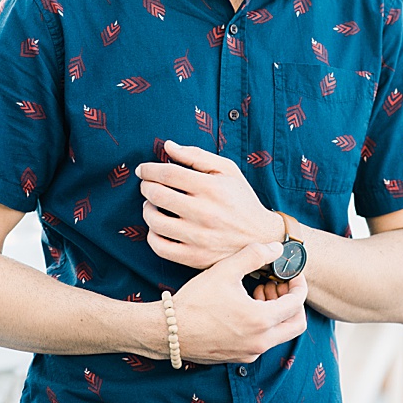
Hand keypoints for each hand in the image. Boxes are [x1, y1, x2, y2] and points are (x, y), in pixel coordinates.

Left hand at [137, 140, 279, 269]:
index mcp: (212, 188)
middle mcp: (204, 212)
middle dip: (146, 186)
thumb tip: (167, 146)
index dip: (149, 169)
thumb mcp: (227, 170)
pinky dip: (152, 235)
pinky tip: (158, 227)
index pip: (169, 173)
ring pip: (154, 221)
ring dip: (147, 209)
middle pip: (157, 195)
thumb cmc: (241, 199)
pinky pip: (159, 247)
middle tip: (147, 185)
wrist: (260, 235)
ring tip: (153, 205)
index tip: (143, 170)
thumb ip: (197, 156)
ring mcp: (198, 237)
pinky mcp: (194, 256)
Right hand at [172, 242, 307, 364]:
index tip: (290, 273)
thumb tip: (278, 248)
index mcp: (261, 321)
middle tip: (277, 284)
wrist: (166, 332)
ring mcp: (249, 352)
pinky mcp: (237, 357)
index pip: (297, 303)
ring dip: (277, 311)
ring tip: (258, 291)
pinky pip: (263, 341)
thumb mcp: (226, 270)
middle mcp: (260, 342)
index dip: (299, 284)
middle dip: (292, 301)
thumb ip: (256, 255)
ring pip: (280, 333)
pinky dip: (264, 323)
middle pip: (296, 324)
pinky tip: (245, 306)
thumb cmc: (195, 301)